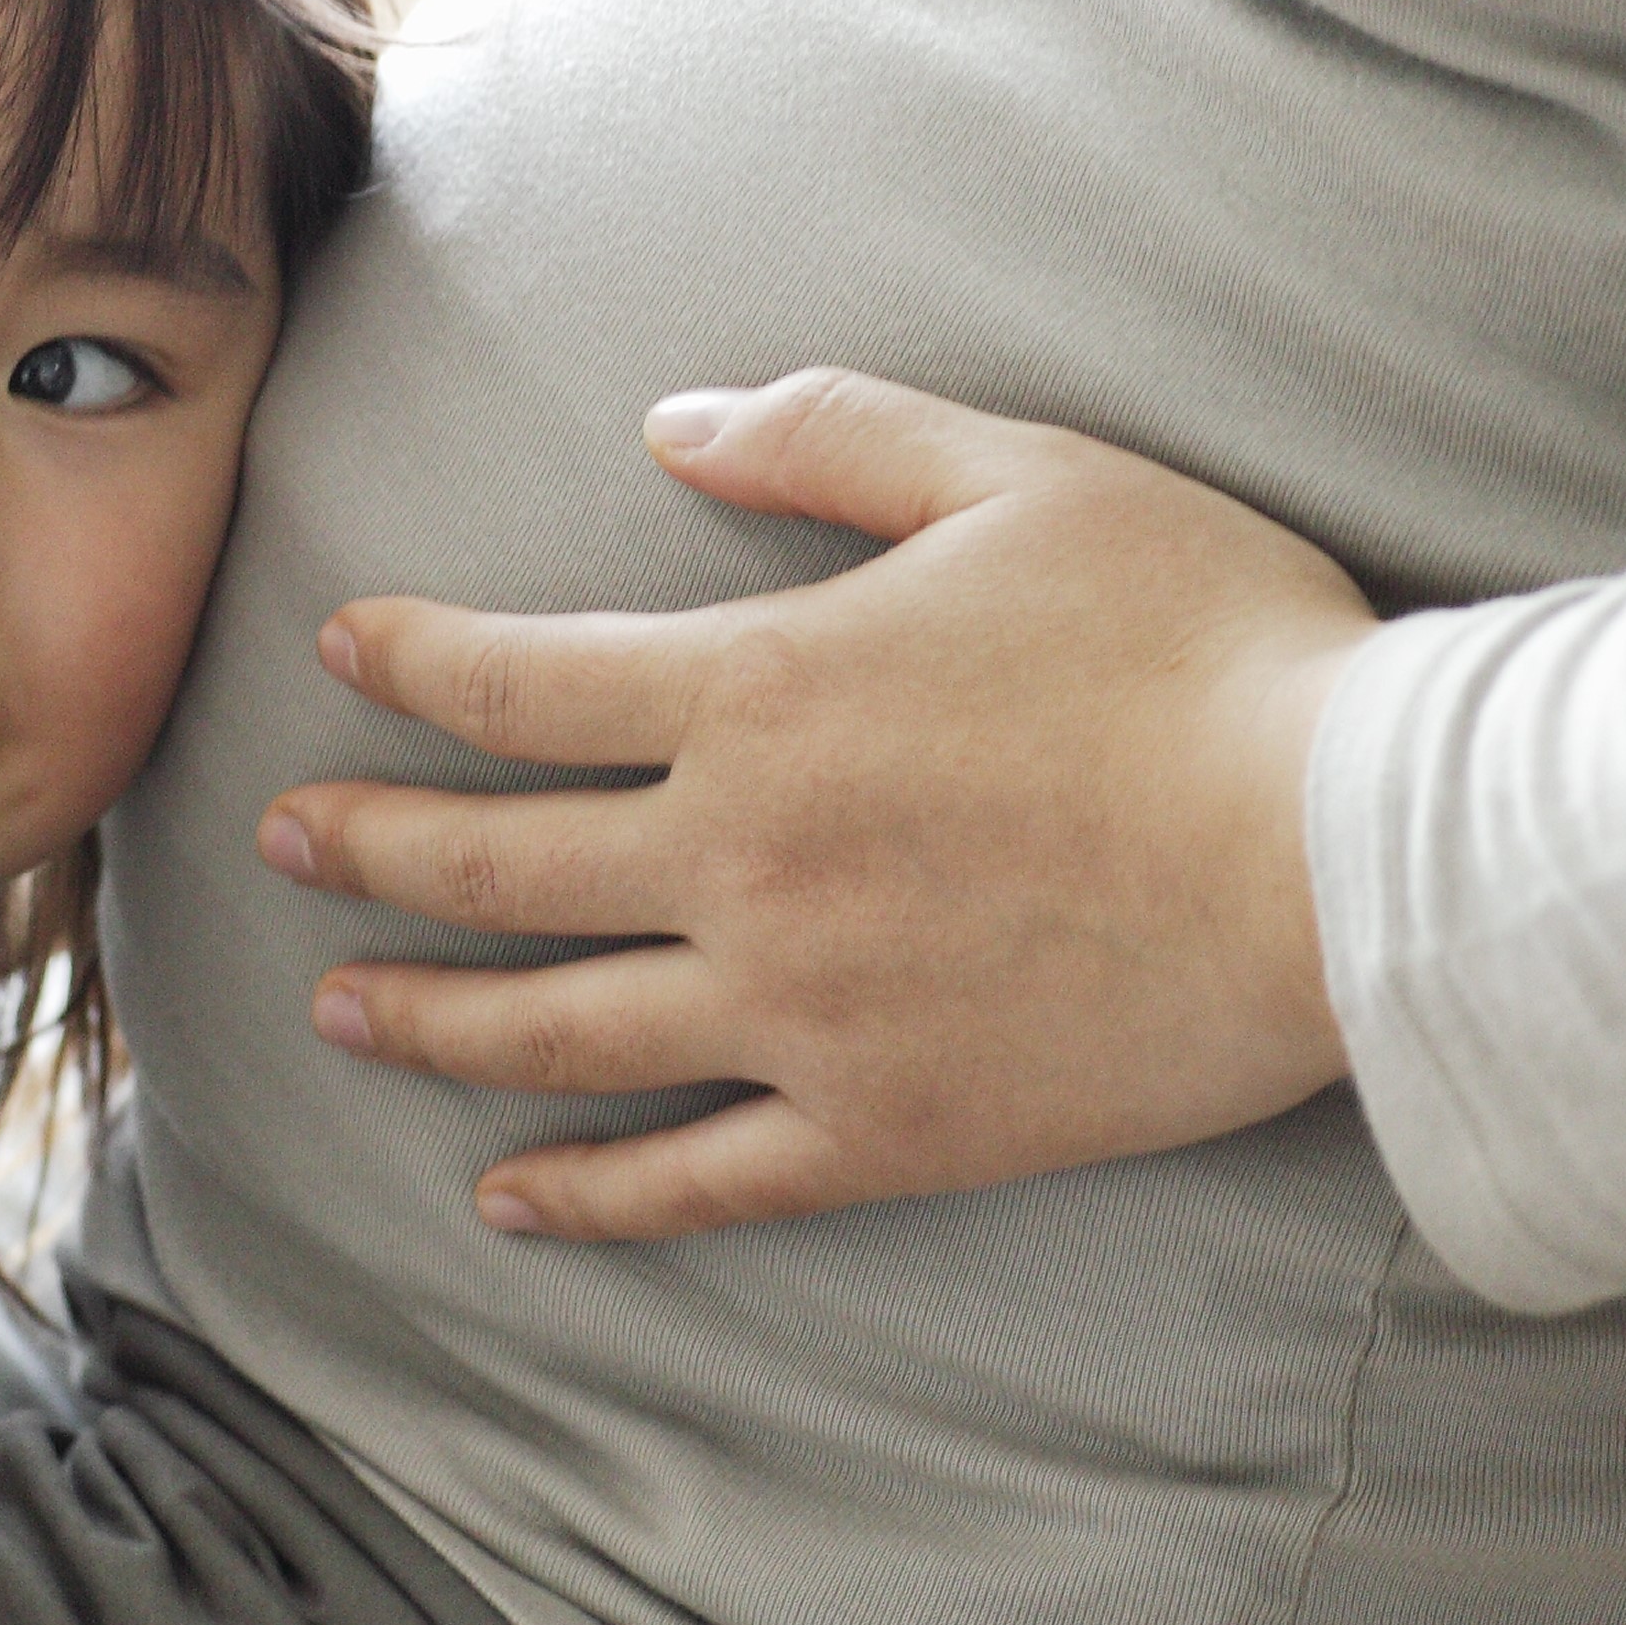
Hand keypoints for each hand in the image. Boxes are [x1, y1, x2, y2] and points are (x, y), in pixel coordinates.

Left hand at [264, 368, 1375, 1241]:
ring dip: (426, 1020)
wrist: (1346, 849)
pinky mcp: (883, 1127)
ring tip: (338, 1009)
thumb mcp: (1015, 470)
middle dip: (365, 844)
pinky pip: (695, 1180)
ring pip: (555, 1032)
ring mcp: (801, 1013)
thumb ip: (826, 435)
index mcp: (760, 692)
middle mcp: (742, 862)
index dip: (412, 661)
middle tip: (279, 836)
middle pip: (493, 865)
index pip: (520, 683)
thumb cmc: (1201, 639)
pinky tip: (507, 1200)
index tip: (338, 649)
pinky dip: (585, 1198)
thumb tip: (671, 424)